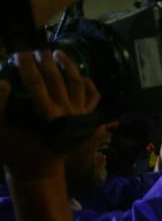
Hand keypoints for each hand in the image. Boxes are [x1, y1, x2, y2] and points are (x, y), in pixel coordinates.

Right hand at [1, 51, 99, 175]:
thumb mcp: (0, 133)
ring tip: (57, 53)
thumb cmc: (16, 152)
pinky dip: (88, 83)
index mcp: (45, 117)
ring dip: (68, 65)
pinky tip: (79, 74)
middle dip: (46, 61)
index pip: (36, 83)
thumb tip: (3, 83)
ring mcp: (80, 116)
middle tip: (36, 48)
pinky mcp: (87, 119)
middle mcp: (66, 114)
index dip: (27, 65)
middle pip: (57, 79)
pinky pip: (93, 97)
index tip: (19, 53)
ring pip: (78, 83)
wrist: (39, 171)